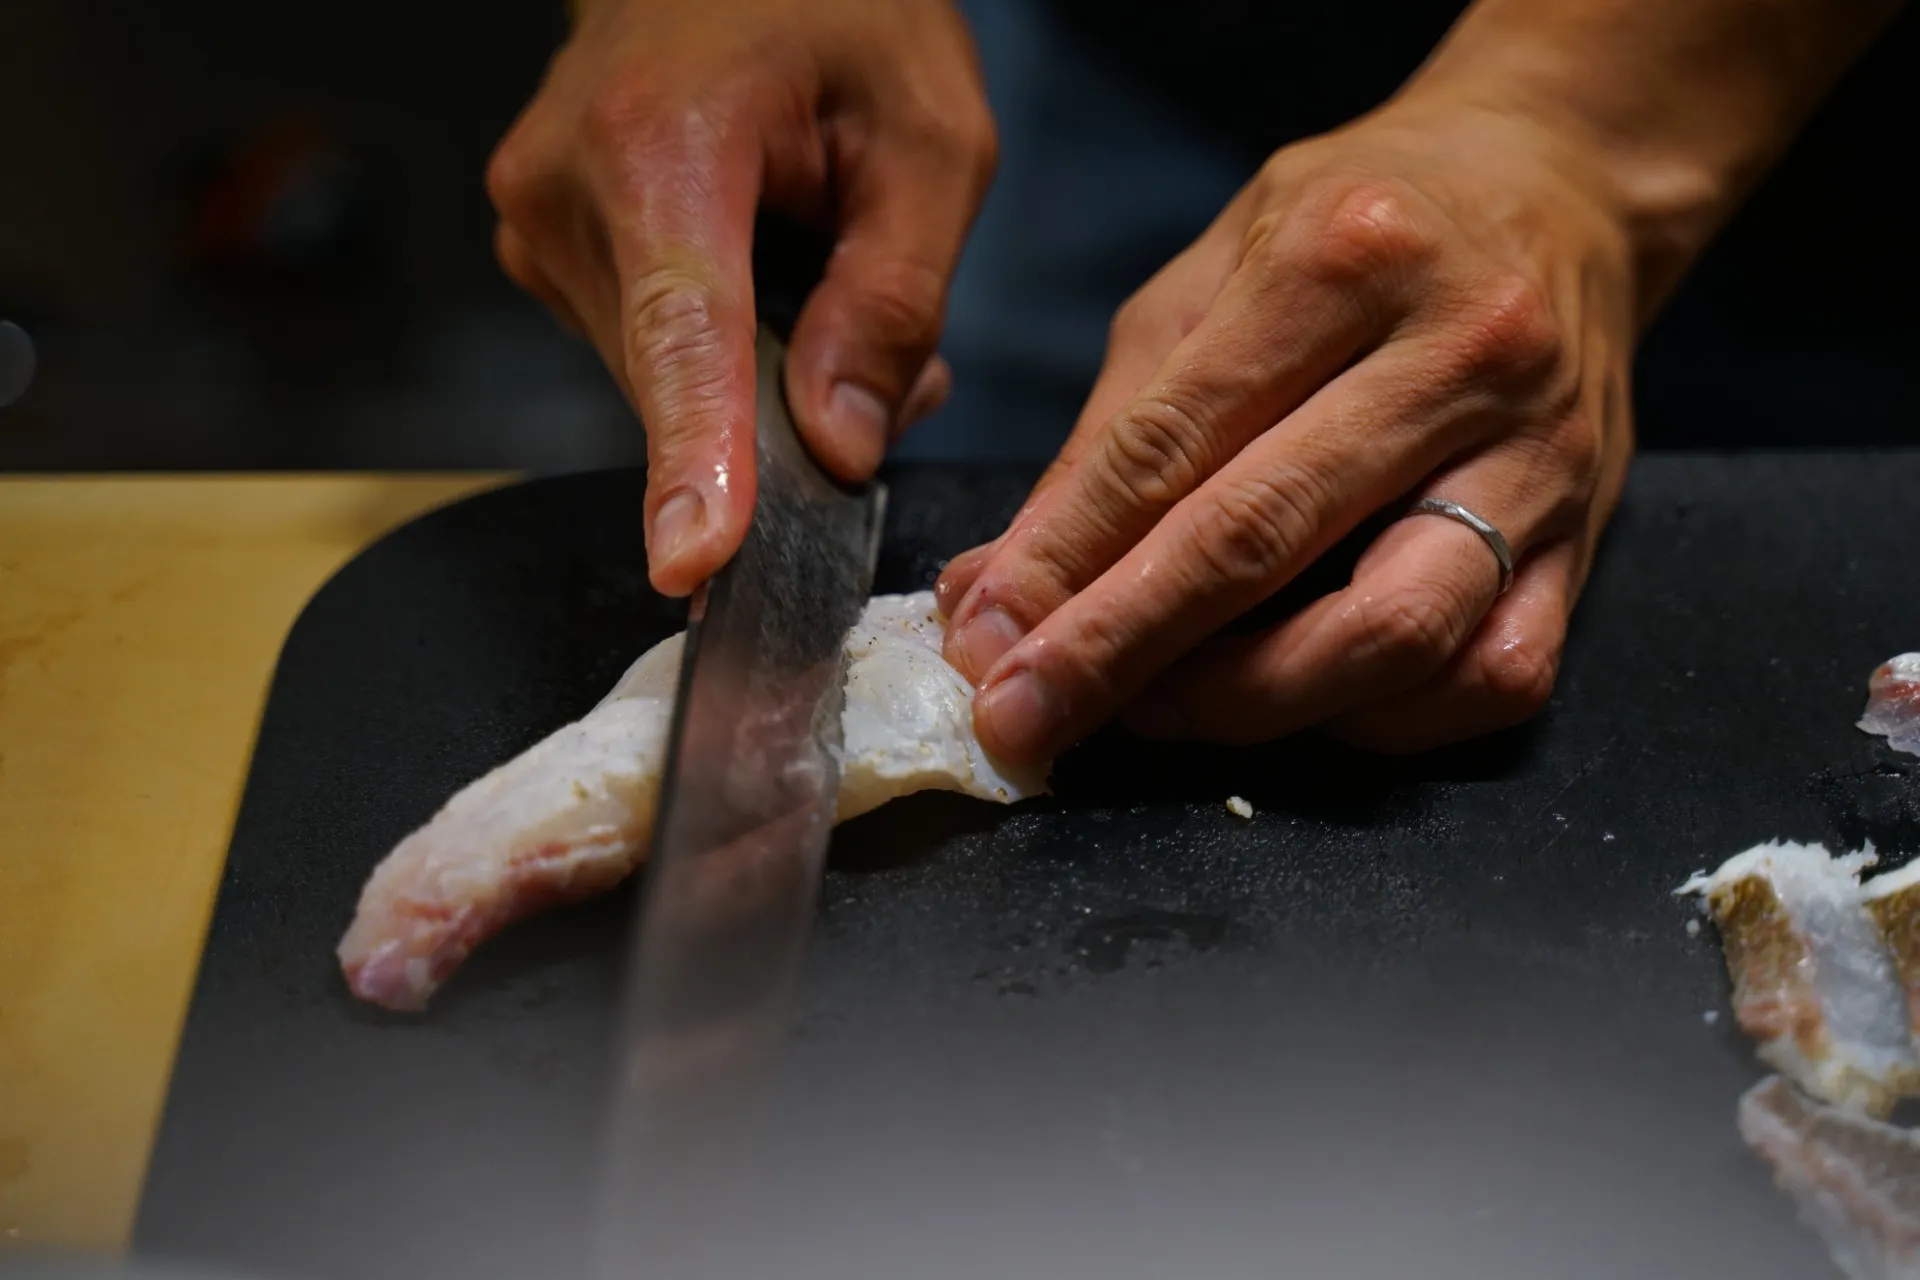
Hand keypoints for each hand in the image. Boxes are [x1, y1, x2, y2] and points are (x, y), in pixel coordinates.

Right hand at [487, 0, 994, 594]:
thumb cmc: (840, 13)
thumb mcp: (928, 141)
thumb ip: (894, 301)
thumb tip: (839, 447)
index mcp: (661, 144)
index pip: (683, 335)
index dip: (693, 458)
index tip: (695, 562)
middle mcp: (566, 191)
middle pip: (689, 380)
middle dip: (796, 405)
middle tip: (894, 353)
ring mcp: (537, 226)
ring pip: (670, 380)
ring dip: (764, 377)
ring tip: (832, 275)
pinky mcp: (543, 252)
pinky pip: (648, 351)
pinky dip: (725, 349)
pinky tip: (774, 275)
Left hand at [936, 96, 1635, 760]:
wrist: (1559, 188)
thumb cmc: (1357, 228)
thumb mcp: (1211, 276)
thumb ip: (1111, 436)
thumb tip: (997, 591)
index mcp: (1342, 258)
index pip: (1174, 442)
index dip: (1064, 559)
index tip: (982, 643)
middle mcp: (1459, 352)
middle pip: (1269, 539)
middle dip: (1122, 647)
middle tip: (1028, 715)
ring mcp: (1542, 456)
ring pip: (1396, 630)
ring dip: (1250, 702)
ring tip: (1156, 709)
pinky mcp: (1591, 540)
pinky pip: (1492, 675)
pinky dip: (1379, 722)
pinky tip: (1298, 704)